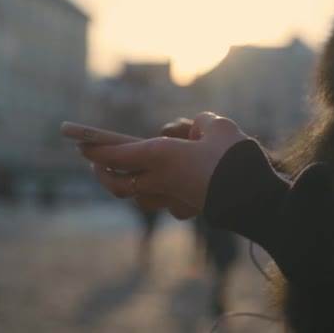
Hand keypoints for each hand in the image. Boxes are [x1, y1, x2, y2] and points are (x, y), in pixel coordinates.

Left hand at [78, 112, 248, 218]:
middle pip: (118, 184)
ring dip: (129, 186)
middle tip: (94, 163)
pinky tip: (165, 186)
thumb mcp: (216, 126)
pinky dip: (160, 194)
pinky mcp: (188, 209)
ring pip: (139, 198)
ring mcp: (172, 199)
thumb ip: (199, 124)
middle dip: (103, 173)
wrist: (253, 196)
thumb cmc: (232, 157)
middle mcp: (159, 181)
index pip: (116, 156)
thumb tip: (193, 132)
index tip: (80, 146)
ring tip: (127, 174)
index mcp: (159, 156)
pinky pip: (167, 203)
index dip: (96, 151)